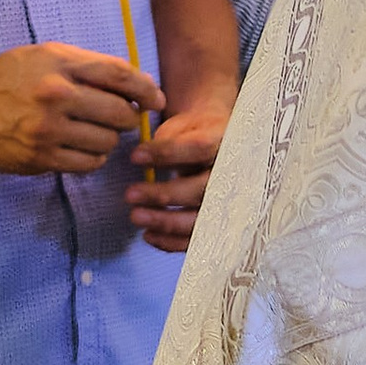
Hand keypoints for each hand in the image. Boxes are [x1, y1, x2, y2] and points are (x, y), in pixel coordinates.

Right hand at [0, 42, 160, 175]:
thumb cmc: (7, 78)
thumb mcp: (43, 57)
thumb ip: (87, 67)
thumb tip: (138, 83)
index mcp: (59, 64)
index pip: (120, 75)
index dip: (146, 90)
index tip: (156, 100)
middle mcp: (55, 95)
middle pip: (120, 113)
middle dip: (128, 119)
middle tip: (119, 119)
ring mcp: (48, 129)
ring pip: (108, 143)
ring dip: (108, 140)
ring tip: (91, 131)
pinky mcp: (40, 157)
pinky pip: (88, 164)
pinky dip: (91, 158)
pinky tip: (79, 148)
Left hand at [125, 96, 228, 252]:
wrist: (224, 145)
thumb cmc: (200, 132)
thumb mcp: (188, 122)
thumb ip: (170, 136)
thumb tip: (148, 156)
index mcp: (227, 142)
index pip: (200, 148)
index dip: (166, 153)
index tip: (135, 156)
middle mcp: (235, 175)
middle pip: (204, 190)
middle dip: (165, 195)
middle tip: (130, 194)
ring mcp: (231, 202)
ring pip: (203, 219)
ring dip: (167, 222)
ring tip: (136, 216)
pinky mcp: (221, 224)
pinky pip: (199, 239)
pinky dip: (173, 242)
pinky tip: (149, 235)